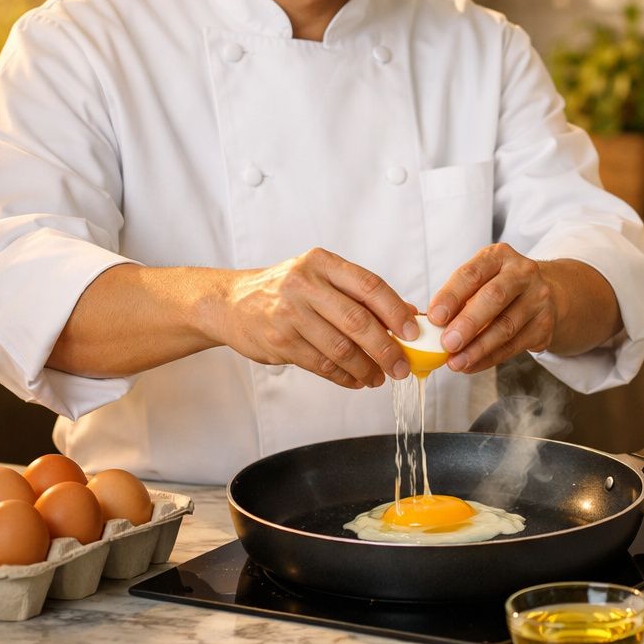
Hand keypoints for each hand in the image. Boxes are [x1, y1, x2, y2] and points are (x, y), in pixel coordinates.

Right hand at [213, 248, 417, 388]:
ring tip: (379, 378)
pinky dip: (344, 376)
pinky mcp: (279, 341)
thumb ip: (361, 294)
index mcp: (323, 263)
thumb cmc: (287, 290)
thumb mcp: (322, 278)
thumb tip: (409, 314)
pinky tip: (356, 380)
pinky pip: (321, 365)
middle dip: (386, 348)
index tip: (413, 332)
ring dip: (366, 368)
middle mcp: (304, 284)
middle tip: (401, 366)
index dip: (396, 311)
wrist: (231, 303)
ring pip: (340, 348)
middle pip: (357, 321)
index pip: (370, 285)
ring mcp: (289, 313)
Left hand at [427, 243, 559, 373]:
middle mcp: (523, 273)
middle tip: (447, 343)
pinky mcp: (544, 325)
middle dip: (468, 323)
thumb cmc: (500, 287)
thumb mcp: (480, 281)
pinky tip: (472, 365)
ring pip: (506, 326)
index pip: (472, 274)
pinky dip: (490, 358)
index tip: (435, 317)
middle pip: (494, 297)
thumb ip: (457, 298)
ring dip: (478, 348)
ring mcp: (538, 299)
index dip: (451, 296)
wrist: (544, 294)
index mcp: (499, 256)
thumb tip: (429, 325)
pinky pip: (514, 346)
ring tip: (456, 362)